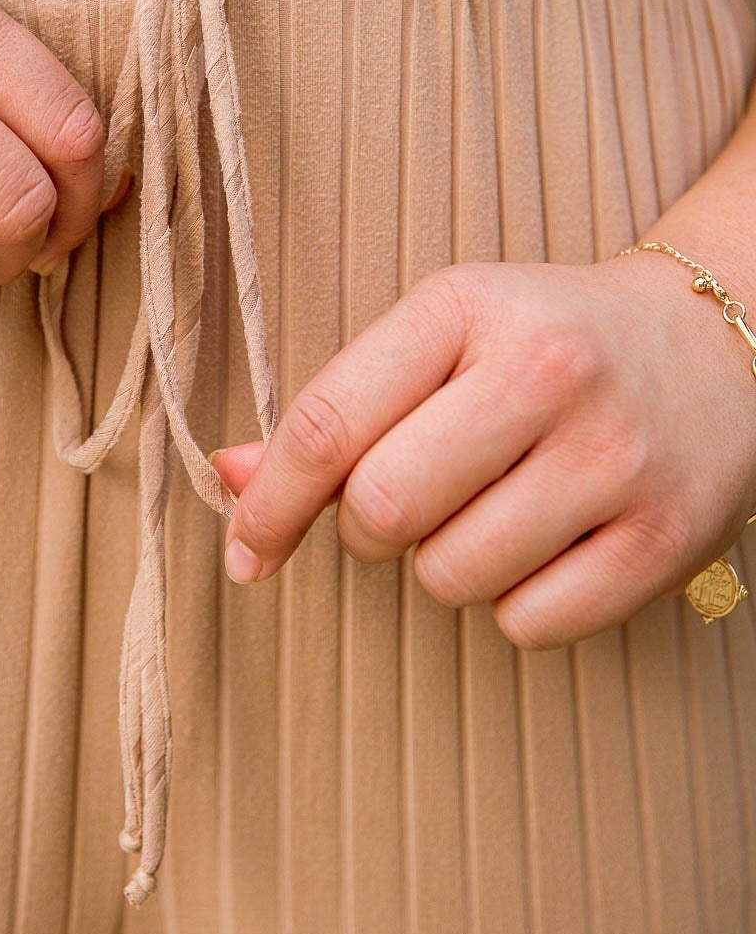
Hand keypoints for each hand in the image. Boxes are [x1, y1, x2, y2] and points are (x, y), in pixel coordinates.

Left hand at [211, 253, 755, 647]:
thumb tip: (226, 478)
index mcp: (466, 307)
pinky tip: (543, 546)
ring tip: (488, 511)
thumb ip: (334, 409)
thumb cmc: (543, 344)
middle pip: (382, 510)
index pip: (328, 423)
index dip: (267, 504)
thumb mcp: (439, 338)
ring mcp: (612, 456)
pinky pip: (529, 626)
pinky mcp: (664, 536)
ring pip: (450, 577)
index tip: (245, 550)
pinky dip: (513, 606)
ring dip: (443, 567)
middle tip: (401, 506)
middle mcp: (545, 372)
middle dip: (365, 529)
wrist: (713, 344)